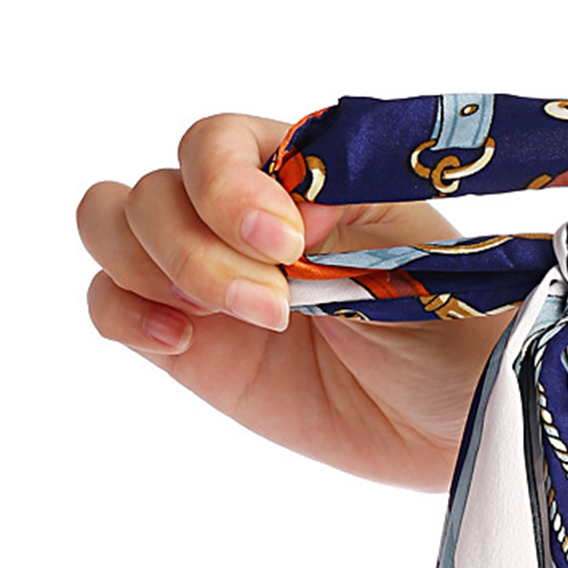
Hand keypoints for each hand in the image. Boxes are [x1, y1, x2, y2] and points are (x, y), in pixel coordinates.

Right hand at [77, 113, 511, 489]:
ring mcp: (208, 279)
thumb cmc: (454, 330)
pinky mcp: (193, 346)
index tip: (285, 244)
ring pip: (113, 228)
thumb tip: (280, 201)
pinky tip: (180, 341)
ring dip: (151, 268)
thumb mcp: (415, 259)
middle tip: (275, 311)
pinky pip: (111, 304)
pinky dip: (123, 311)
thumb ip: (344, 212)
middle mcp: (239, 218)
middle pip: (154, 191)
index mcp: (297, 177)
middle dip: (197, 249)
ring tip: (219, 322)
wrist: (456, 422)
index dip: (227, 187)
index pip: (215, 145)